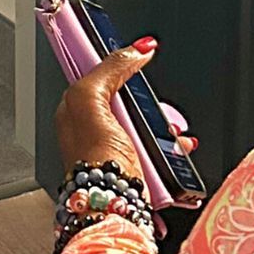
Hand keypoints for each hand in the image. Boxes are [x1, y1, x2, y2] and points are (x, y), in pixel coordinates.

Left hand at [55, 40, 197, 179]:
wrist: (112, 204)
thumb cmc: (95, 159)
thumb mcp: (90, 100)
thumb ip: (108, 69)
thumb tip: (135, 49)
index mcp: (75, 108)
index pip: (98, 73)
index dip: (120, 64)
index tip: (139, 56)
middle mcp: (93, 127)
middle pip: (127, 97)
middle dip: (146, 99)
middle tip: (153, 104)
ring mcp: (116, 146)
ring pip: (146, 121)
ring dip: (163, 122)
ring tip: (171, 128)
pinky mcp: (135, 164)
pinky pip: (158, 145)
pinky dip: (171, 144)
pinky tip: (178, 145)